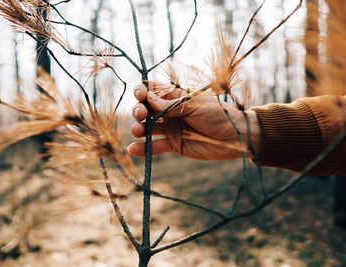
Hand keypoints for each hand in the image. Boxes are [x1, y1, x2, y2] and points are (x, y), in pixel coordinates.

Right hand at [127, 82, 261, 160]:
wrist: (235, 137)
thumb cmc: (219, 114)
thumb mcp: (194, 106)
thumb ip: (170, 106)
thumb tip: (147, 99)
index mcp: (175, 97)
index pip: (152, 90)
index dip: (142, 91)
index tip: (140, 96)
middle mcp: (169, 112)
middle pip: (145, 109)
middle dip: (138, 110)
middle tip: (141, 116)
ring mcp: (170, 128)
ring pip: (147, 127)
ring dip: (138, 128)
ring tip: (138, 131)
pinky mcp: (173, 144)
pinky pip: (155, 146)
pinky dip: (143, 148)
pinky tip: (133, 149)